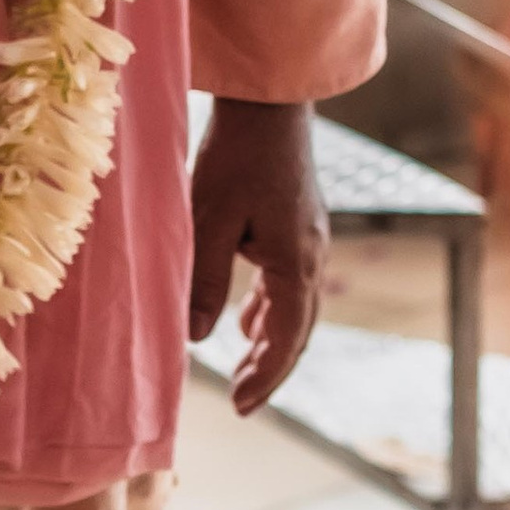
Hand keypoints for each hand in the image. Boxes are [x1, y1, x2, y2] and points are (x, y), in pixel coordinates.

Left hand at [189, 97, 326, 413]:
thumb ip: (205, 282)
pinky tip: (248, 321)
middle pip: (298, 330)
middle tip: (243, 401)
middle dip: (271, 368)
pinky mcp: (300, 225)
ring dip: (271, 341)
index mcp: (296, 262)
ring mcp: (310, 240)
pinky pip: (290, 283)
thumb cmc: (235, 156)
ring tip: (243, 369)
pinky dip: (271, 309)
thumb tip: (197, 339)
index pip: (287, 339)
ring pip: (296, 308)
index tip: (242, 407)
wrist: (269, 103)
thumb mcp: (210, 220)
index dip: (266, 377)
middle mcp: (313, 256)